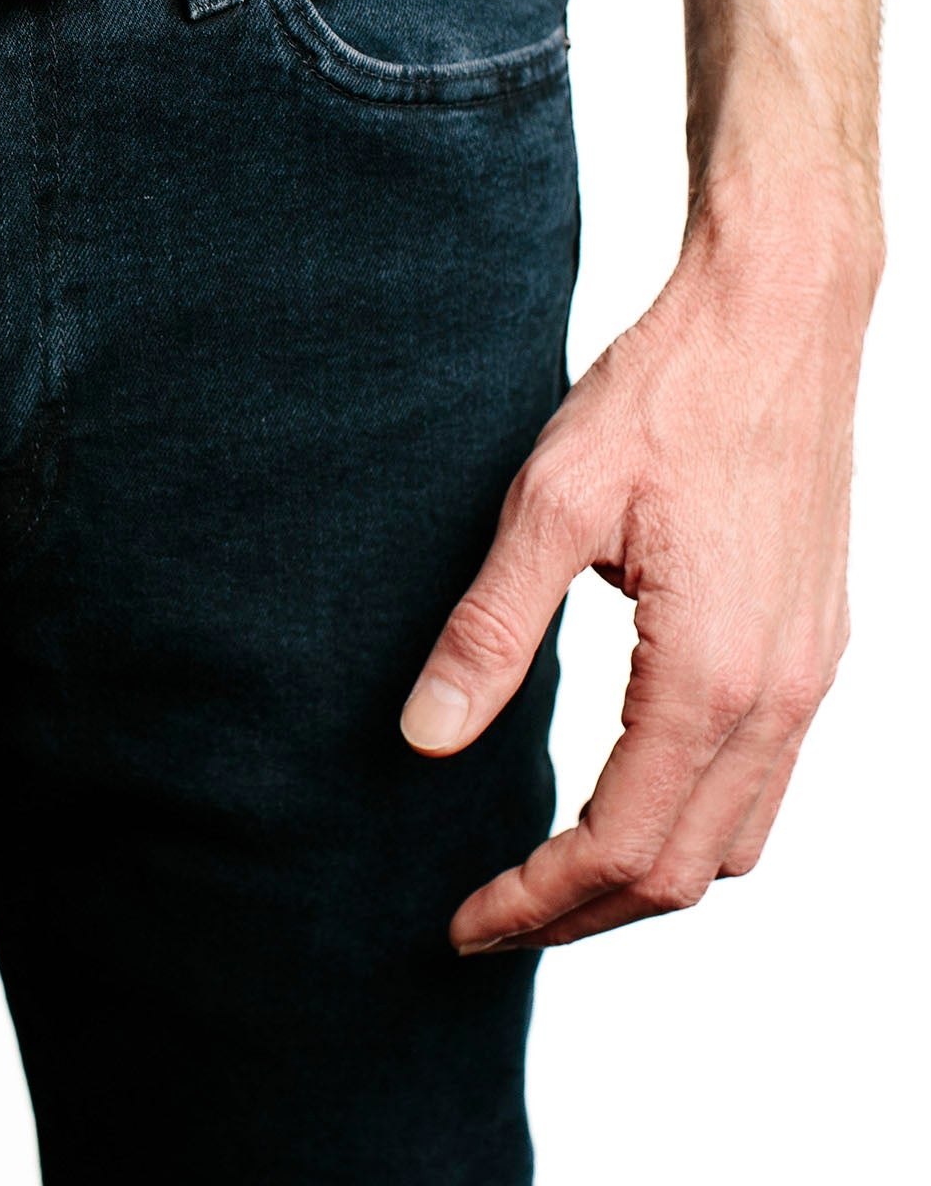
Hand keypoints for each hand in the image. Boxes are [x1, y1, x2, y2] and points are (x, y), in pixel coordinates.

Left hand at [399, 181, 877, 950]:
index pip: (623, 847)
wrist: (776, 318)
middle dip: (584, 913)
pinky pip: (766, 779)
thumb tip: (425, 738)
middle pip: (687, 870)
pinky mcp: (816, 643)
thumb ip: (490, 632)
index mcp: (715, 674)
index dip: (536, 902)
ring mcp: (812, 673)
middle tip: (488, 917)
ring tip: (548, 877)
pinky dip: (694, 821)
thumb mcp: (550, 505)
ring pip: (738, 838)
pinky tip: (626, 793)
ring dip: (644, 877)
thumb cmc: (663, 396)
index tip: (461, 922)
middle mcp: (782, 695)